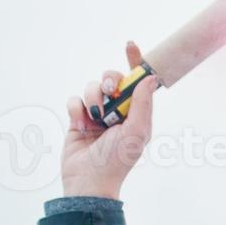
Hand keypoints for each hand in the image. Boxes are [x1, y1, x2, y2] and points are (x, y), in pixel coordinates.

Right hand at [60, 40, 158, 199]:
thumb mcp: (136, 131)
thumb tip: (151, 78)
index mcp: (137, 113)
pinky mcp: (78, 118)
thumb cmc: (117, 159)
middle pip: (112, 78)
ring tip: (94, 119)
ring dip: (92, 99)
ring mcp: (97, 114)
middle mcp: (118, 111)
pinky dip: (76, 109)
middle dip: (109, 80)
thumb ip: (143, 104)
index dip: (135, 63)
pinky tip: (80, 126)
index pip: (137, 82)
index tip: (131, 45)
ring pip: (92, 87)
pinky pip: (74, 99)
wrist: (89, 179)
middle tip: (110, 91)